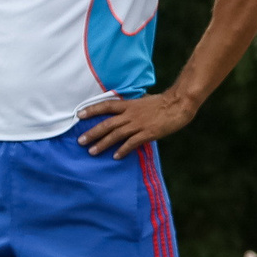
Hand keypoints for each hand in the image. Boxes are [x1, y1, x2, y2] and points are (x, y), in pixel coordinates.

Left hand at [78, 89, 199, 157]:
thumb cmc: (162, 103)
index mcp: (128, 104)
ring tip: (92, 151)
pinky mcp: (147, 134)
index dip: (92, 110)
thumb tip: (122, 109)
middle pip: (107, 124)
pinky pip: (131, 143)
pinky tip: (115, 156)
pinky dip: (122, 150)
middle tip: (80, 141)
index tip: (79, 115)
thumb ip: (131, 106)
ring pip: (116, 135)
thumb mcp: (143, 100)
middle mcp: (130, 114)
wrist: (178, 105)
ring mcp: (138, 125)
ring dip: (103, 144)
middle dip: (92, 133)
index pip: (106, 106)